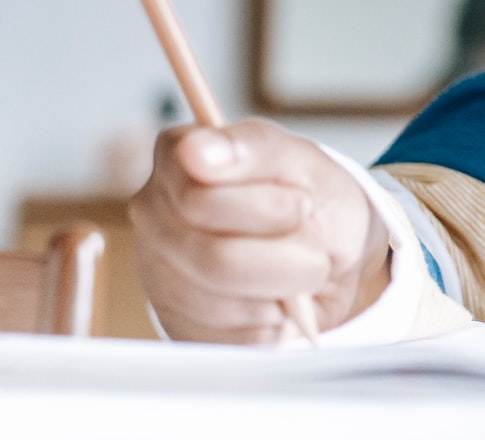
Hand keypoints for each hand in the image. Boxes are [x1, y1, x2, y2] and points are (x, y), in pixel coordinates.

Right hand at [129, 119, 390, 342]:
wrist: (329, 250)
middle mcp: (154, 216)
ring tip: (301, 266)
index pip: (199, 199)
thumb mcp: (304, 162)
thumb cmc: (312, 196)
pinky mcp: (178, 323)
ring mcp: (158, 273)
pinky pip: (231, 337)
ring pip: (223, 305)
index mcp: (178, 158)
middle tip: (314, 242)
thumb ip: (254, 148)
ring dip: (285, 289)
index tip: (303, 202)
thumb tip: (196, 149)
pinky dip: (275, 319)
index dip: (265, 208)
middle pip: (214, 259)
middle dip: (287, 255)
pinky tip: (280, 294)